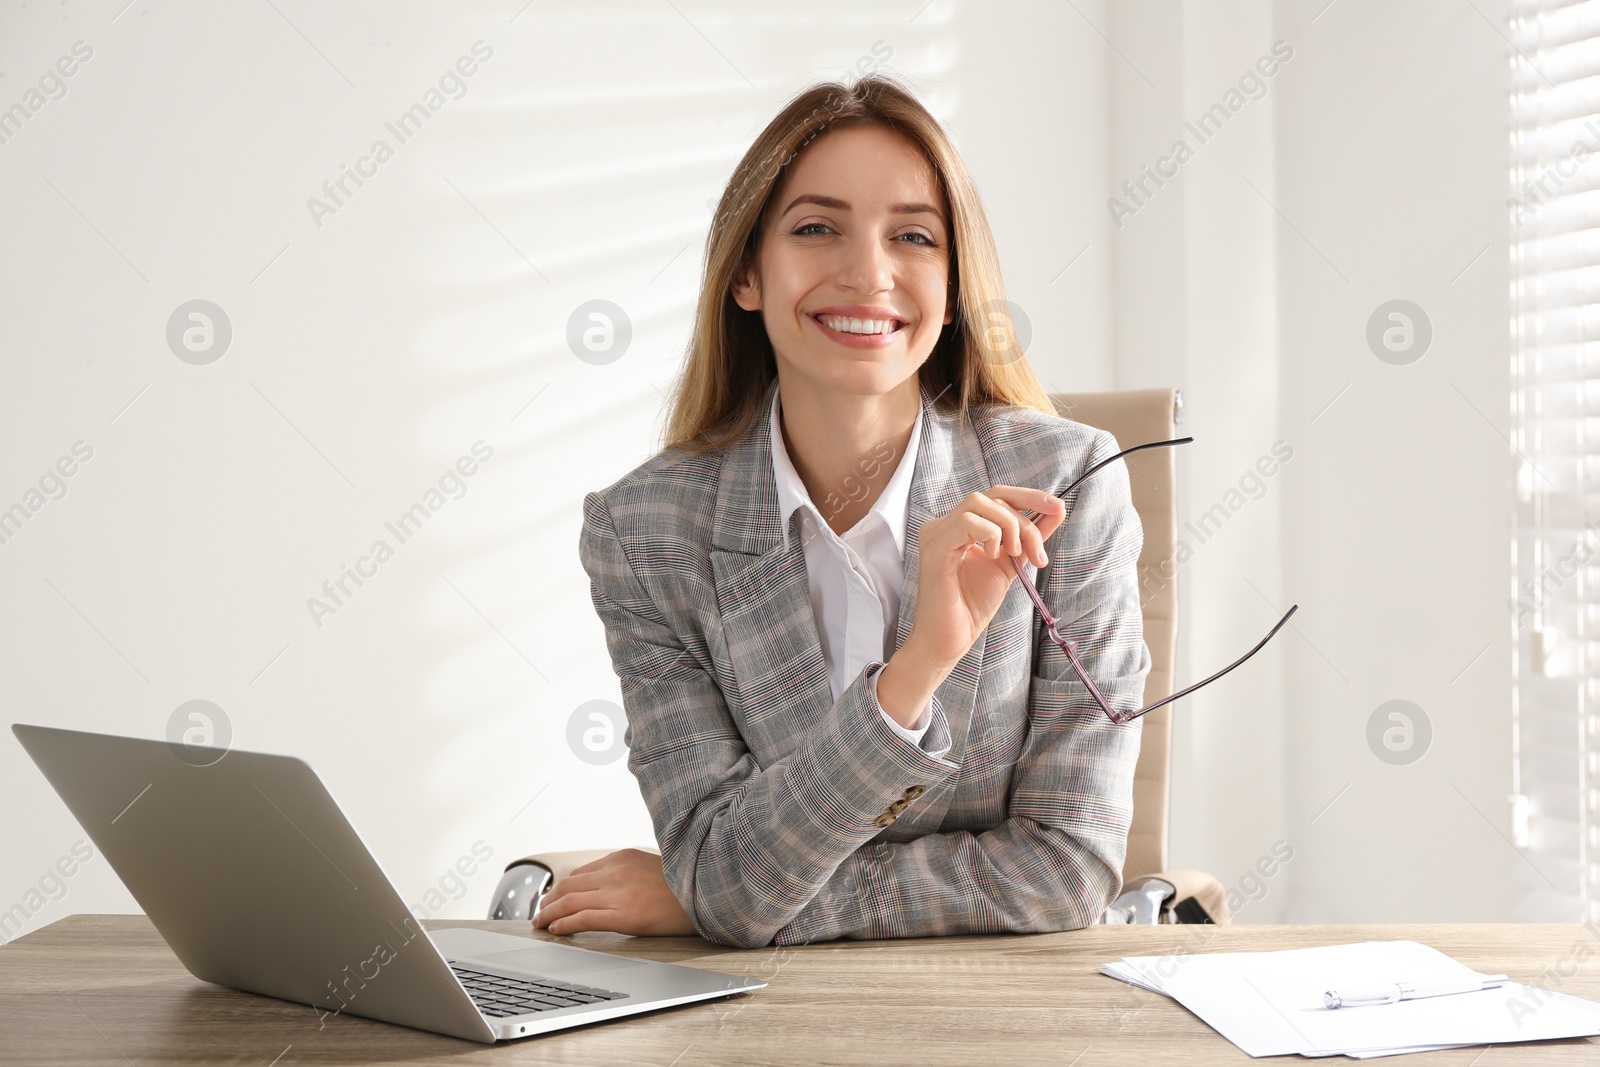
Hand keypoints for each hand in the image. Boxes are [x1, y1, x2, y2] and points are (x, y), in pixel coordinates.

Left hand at [531, 848, 697, 936]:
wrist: (710, 893)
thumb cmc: (684, 885)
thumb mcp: (651, 867)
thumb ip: (627, 873)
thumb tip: (606, 888)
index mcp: (623, 857)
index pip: (580, 872)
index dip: (561, 888)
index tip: (553, 898)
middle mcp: (616, 871)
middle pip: (569, 885)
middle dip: (549, 900)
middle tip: (539, 913)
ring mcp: (619, 892)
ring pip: (570, 901)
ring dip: (549, 914)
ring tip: (541, 924)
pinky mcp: (624, 915)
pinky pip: (583, 918)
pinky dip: (564, 924)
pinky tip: (556, 930)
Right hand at [904, 486, 1065, 668]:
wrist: (949, 640)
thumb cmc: (972, 606)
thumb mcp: (1010, 564)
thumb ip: (1029, 538)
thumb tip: (1057, 511)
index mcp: (960, 526)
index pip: (995, 496)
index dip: (1028, 496)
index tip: (1057, 507)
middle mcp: (944, 524)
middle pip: (991, 496)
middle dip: (1024, 518)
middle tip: (1037, 551)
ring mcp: (936, 533)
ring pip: (979, 503)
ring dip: (1009, 527)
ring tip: (1015, 555)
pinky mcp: (934, 548)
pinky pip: (966, 522)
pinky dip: (990, 534)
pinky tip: (993, 557)